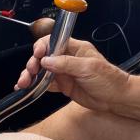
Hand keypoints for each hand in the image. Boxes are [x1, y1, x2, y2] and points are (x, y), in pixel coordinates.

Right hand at [15, 36, 129, 112]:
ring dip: (31, 75)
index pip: (54, 41)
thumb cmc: (109, 80)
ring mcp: (64, 72)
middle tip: (30, 72)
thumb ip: (67, 64)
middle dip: (33, 63)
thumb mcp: (89, 68)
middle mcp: (68, 58)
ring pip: (42, 70)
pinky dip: (35, 85)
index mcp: (76, 48)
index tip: (37, 54)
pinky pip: (45, 83)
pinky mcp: (63, 85)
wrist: (116, 99)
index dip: (43, 46)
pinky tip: (26, 88)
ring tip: (23, 83)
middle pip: (44, 56)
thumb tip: (47, 60)